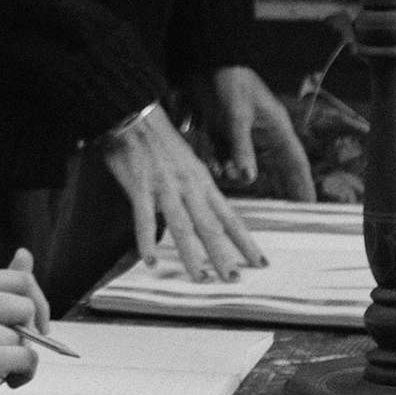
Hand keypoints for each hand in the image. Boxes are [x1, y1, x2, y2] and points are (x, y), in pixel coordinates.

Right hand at [0, 248, 49, 394]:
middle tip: (9, 350)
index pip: (19, 278)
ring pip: (26, 337)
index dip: (37, 302)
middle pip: (27, 306)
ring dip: (20, 358)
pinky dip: (23, 375)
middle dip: (29, 333)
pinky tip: (1, 381)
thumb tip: (25, 253)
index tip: (34, 323)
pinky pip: (28, 359)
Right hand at [98, 107, 267, 282]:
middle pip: (211, 227)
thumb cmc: (160, 141)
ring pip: (182, 227)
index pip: (230, 217)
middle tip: (235, 279)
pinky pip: (144, 219)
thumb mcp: (189, 163)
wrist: (135, 115)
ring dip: (191, 255)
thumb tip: (206, 214)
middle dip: (224, 255)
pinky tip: (150, 260)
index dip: (245, 241)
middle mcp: (189, 187)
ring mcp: (165, 187)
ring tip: (200, 278)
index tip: (260, 261)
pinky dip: (147, 241)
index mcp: (203, 181)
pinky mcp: (141, 187)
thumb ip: (197, 190)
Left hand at [195, 65, 315, 203]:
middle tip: (281, 212)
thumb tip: (248, 178)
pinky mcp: (225, 135)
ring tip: (223, 168)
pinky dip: (220, 164)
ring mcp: (244, 135)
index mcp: (276, 127)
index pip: (295, 160)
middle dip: (273, 186)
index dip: (303, 183)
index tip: (309, 206)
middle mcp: (263, 134)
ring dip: (235, 173)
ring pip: (246, 166)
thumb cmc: (230, 83)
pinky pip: (227, 158)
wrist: (205, 63)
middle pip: (275, 168)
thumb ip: (242, 147)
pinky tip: (213, 163)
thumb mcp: (237, 115)